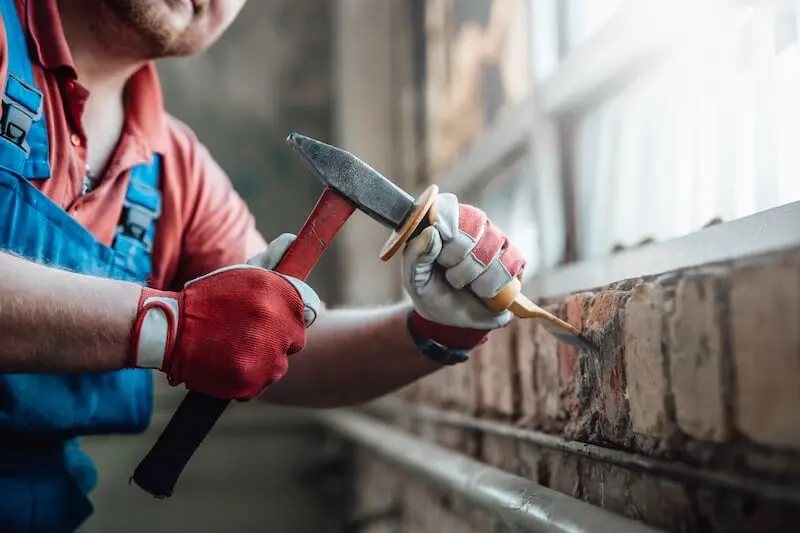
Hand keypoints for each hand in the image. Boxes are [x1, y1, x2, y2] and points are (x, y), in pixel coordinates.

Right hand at [128, 235, 319, 399]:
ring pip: (279, 365)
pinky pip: (260, 384)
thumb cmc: (208, 299)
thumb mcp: (241, 273)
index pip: (308, 310)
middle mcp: (278, 323)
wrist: (169, 329)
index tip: (275, 319)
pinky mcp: (251, 381)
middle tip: (249, 335)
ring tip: (234, 348)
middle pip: (295, 340)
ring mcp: (267, 355)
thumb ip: (272, 261)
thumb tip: (292, 242)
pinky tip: (228, 363)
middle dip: (277, 339)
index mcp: (280, 294)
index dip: (289, 316)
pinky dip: (247, 378)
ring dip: (263, 360)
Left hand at [402, 193, 525, 348]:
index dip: (448, 220)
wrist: (450, 320)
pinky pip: (510, 264)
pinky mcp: (514, 260)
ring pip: (491, 247)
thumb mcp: (413, 277)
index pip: (450, 206)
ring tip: (462, 284)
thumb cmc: (429, 291)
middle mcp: (473, 225)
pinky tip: (482, 291)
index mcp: (445, 222)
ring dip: (472, 275)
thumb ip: (414, 254)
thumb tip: (431, 232)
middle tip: (448, 272)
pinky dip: (492, 283)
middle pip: (474, 225)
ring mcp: (496, 241)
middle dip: (457, 257)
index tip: (442, 237)